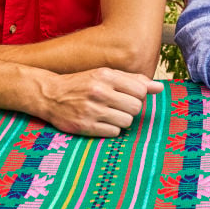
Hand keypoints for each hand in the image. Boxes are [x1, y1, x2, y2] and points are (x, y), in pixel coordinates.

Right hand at [33, 67, 163, 136]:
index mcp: (106, 76)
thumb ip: (133, 80)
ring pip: (127, 122)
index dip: (138, 95)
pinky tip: (101, 122)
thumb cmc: (82, 84)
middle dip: (130, 108)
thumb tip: (159, 88)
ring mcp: (92, 110)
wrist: (50, 95)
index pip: (141, 90)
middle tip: (118, 106)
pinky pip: (114, 133)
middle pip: (136, 107)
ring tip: (110, 114)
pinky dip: (111, 129)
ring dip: (122, 120)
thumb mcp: (105, 75)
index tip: (128, 95)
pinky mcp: (85, 126)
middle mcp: (99, 92)